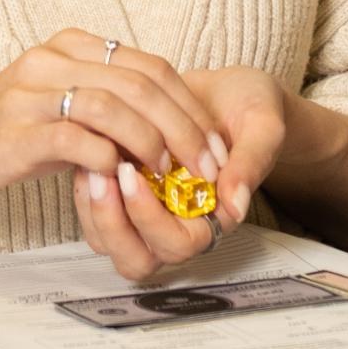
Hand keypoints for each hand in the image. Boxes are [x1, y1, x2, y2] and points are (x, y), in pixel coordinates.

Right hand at [0, 29, 224, 219]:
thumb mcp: (56, 107)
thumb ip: (103, 110)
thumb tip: (166, 134)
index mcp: (68, 46)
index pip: (150, 66)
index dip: (191, 107)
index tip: (215, 147)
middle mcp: (50, 59)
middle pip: (141, 83)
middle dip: (185, 128)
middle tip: (208, 169)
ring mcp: (29, 94)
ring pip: (113, 105)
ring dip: (153, 145)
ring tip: (171, 178)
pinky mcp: (12, 134)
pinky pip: (75, 139)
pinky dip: (108, 161)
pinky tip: (123, 181)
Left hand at [70, 61, 287, 283]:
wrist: (224, 90)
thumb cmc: (249, 109)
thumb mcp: (263, 127)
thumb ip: (251, 162)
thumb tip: (235, 204)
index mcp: (212, 217)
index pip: (178, 244)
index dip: (150, 219)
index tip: (133, 174)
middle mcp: (177, 223)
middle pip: (136, 258)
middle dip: (113, 221)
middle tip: (102, 174)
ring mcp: (147, 210)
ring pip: (109, 242)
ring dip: (94, 208)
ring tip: (88, 162)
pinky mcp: (124, 192)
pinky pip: (94, 211)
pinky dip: (84, 187)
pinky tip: (87, 148)